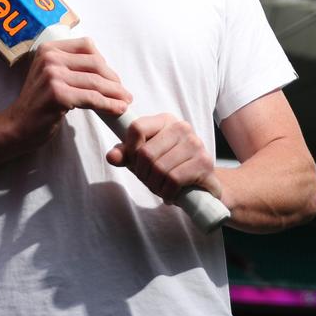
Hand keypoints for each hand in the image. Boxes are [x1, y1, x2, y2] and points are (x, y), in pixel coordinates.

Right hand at [6, 37, 132, 150]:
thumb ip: (70, 66)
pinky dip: (108, 105)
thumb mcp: (50, 75)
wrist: (16, 126)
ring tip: (125, 102)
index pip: (87, 46)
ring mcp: (52, 75)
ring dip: (116, 93)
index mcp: (48, 49)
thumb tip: (105, 68)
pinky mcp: (58, 94)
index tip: (111, 77)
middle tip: (124, 93)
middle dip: (113, 79)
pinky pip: (92, 98)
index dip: (103, 62)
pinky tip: (118, 110)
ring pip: (96, 82)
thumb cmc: (38, 103)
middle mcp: (49, 58)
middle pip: (95, 63)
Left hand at [106, 113, 222, 202]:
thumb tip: (111, 156)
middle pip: (146, 152)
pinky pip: (174, 179)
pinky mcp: (204, 163)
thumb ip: (126, 155)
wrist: (203, 185)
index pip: (136, 128)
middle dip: (142, 174)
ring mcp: (195, 143)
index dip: (130, 151)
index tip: (136, 163)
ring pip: (159, 168)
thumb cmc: (169, 168)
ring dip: (155, 185)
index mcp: (165, 120)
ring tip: (160, 188)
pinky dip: (167, 192)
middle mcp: (182, 127)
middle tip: (149, 182)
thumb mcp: (144, 160)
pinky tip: (170, 195)